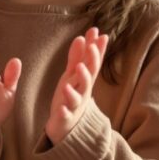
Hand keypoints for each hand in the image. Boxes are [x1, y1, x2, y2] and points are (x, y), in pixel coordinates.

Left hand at [47, 27, 107, 144]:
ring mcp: (74, 105)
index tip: (97, 31)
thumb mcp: (72, 75)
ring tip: (78, 69)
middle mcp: (82, 91)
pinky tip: (61, 107)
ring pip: (78, 94)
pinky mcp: (65, 118)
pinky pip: (65, 114)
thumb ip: (77, 58)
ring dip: (80, 82)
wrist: (67, 127)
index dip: (95, 48)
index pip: (91, 62)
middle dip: (91, 61)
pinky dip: (64, 110)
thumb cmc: (71, 97)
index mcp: (83, 80)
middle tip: (91, 47)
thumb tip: (82, 37)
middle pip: (89, 76)